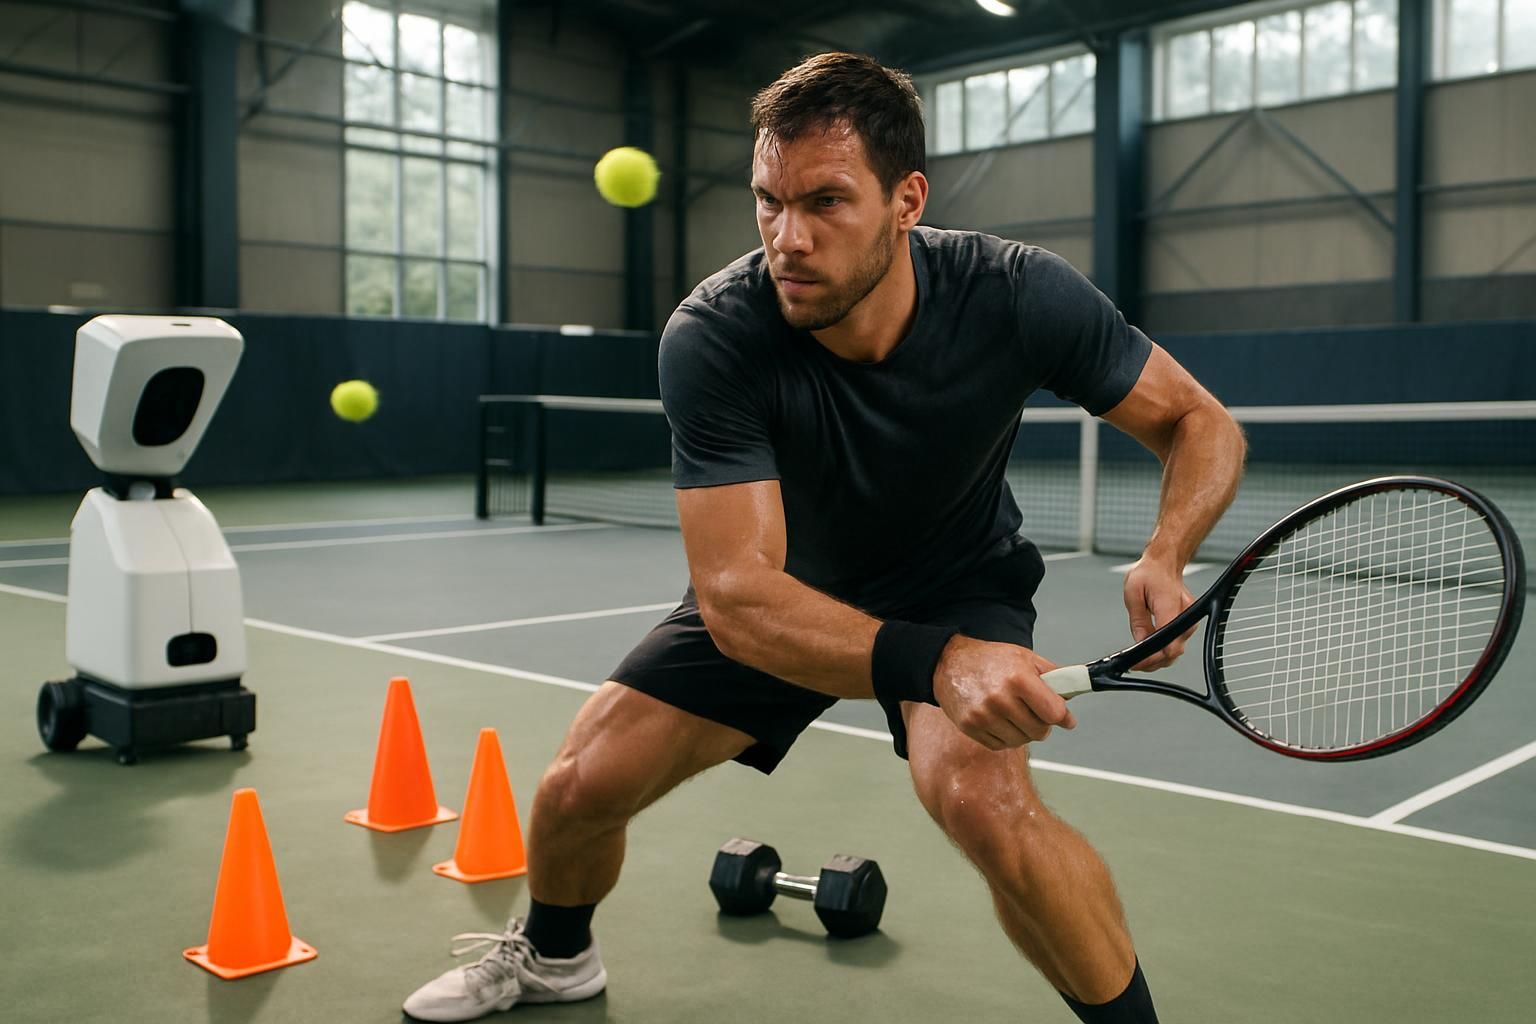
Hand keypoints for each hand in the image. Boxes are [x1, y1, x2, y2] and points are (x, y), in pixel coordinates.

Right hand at [931, 637, 1076, 750]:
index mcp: (1018, 679)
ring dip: (1025, 732)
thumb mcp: (1025, 657)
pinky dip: (1006, 737)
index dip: (1064, 717)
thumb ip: (1053, 676)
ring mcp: (983, 716)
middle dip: (1044, 724)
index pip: (1054, 712)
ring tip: (1017, 715)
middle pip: (1040, 731)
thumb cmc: (989, 659)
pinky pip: (1001, 745)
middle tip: (1037, 713)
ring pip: (1021, 741)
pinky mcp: (970, 727)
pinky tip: (1001, 720)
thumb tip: (1073, 695)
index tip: (1066, 719)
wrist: (948, 663)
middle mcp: (1000, 699)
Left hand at [1123, 555, 1195, 669]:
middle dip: (1154, 662)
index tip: (1138, 663)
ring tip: (1140, 660)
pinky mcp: (1187, 623)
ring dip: (1159, 658)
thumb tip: (1140, 642)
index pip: (1169, 645)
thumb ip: (1138, 620)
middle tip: (1135, 665)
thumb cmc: (1149, 573)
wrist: (1164, 563)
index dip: (1153, 659)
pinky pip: (1176, 642)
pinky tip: (1150, 651)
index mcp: (1170, 606)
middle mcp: (1185, 616)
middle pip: (1173, 651)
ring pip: (1176, 650)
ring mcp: (1189, 620)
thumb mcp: (1133, 594)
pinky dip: (1164, 649)